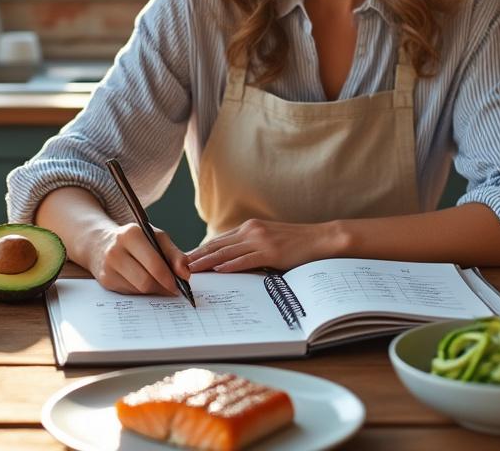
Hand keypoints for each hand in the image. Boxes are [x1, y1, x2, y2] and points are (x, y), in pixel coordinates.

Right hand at [87, 223, 190, 295]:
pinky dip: (141, 291)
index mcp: (131, 235)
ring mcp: (107, 268)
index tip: (181, 285)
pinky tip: (143, 282)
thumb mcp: (156, 237)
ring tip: (159, 283)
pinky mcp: (104, 281)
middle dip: (163, 288)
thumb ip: (174, 254)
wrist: (101, 242)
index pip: (154, 264)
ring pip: (138, 290)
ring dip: (153, 290)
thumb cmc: (134, 239)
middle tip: (173, 289)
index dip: (170, 279)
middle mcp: (116, 251)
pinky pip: (130, 293)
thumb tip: (185, 274)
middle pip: (146, 282)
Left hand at [185, 219, 344, 272]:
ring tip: (191, 270)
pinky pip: (246, 260)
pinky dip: (230, 266)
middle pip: (217, 245)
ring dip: (207, 262)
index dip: (201, 250)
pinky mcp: (271, 252)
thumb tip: (232, 261)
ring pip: (227, 253)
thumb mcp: (270, 240)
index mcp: (250, 227)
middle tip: (178, 266)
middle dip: (197, 256)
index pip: (219, 240)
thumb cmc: (297, 243)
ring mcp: (261, 240)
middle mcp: (251, 230)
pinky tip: (218, 272)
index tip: (185, 259)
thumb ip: (251, 247)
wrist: (321, 238)